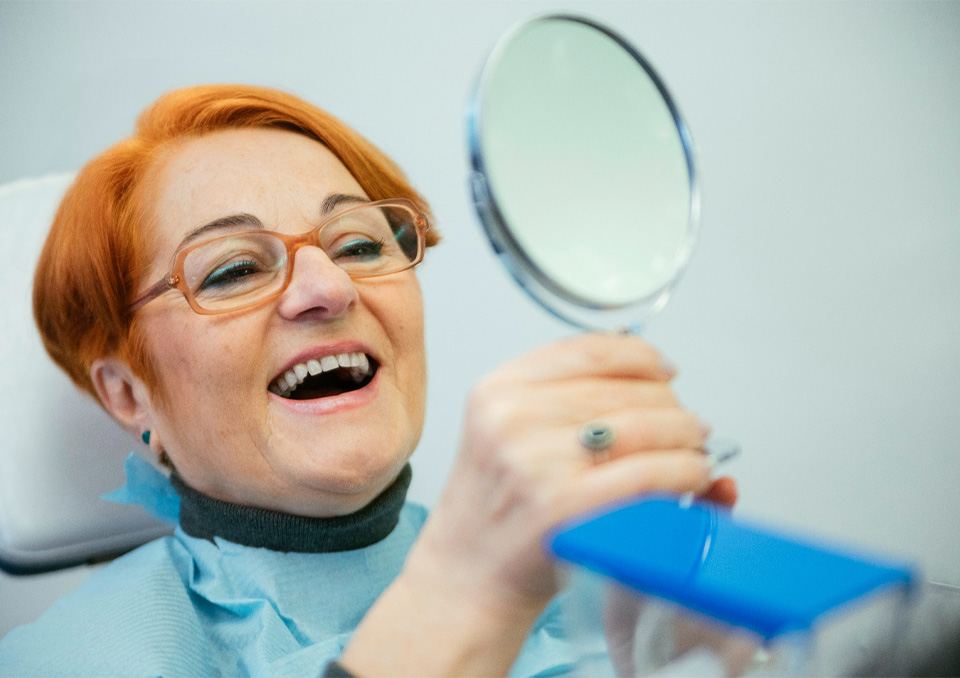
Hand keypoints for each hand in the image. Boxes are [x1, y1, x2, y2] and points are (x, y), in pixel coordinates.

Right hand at [343, 333, 725, 676]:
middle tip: (689, 425)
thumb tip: (645, 364)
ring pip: (646, 426)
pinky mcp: (565, 505)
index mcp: (498, 390)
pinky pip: (649, 472)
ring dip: (687, 437)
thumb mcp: (504, 432)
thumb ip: (560, 395)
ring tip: (695, 450)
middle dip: (673, 405)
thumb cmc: (495, 510)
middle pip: (626, 387)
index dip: (642, 356)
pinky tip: (692, 476)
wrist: (467, 578)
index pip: (589, 349)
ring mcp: (537, 461)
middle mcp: (512, 417)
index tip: (665, 369)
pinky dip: (685, 471)